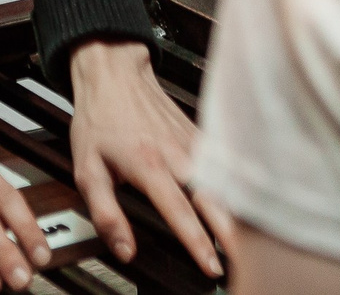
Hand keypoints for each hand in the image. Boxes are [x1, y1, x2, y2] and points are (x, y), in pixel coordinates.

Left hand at [65, 39, 231, 278]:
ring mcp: (191, 143)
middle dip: (232, 234)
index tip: (211, 266)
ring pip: (223, 183)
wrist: (114, 73)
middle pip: (213, 200)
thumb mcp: (86, 169)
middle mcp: (176, 155)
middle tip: (246, 260)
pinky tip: (247, 206)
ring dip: (239, 212)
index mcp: (149, 165)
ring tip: (253, 241)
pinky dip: (236, 188)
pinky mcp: (198, 135)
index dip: (198, 243)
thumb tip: (124, 249)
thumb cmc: (99, 119)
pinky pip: (221, 166)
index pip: (180, 213)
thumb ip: (105, 213)